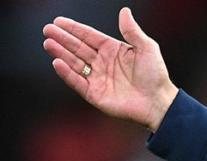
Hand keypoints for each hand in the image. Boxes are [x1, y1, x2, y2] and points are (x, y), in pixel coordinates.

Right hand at [43, 7, 178, 131]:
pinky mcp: (95, 94)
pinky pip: (77, 82)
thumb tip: (124, 11)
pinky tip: (57, 62)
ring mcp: (98, 79)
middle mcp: (103, 63)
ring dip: (61, 53)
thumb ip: (132, 30)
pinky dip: (67, 73)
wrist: (158, 102)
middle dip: (62, 39)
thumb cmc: (156, 75)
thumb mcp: (146, 48)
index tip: (59, 22)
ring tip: (48, 43)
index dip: (74, 29)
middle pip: (78, 48)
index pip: (89, 36)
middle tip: (48, 30)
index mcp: (113, 50)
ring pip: (75, 63)